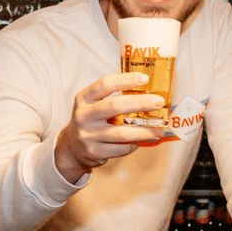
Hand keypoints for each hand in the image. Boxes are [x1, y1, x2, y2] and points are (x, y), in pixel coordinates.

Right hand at [52, 73, 168, 183]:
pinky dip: (134, 144)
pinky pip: (120, 149)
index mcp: (84, 98)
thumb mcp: (93, 104)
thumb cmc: (91, 119)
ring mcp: (88, 135)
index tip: (145, 79)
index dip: (126, 80)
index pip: (105, 84)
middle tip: (159, 102)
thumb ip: (113, 96)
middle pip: (115, 106)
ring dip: (144, 131)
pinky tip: (142, 141)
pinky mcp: (94, 152)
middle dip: (140, 103)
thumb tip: (148, 92)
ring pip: (121, 133)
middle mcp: (83, 115)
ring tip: (159, 130)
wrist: (71, 146)